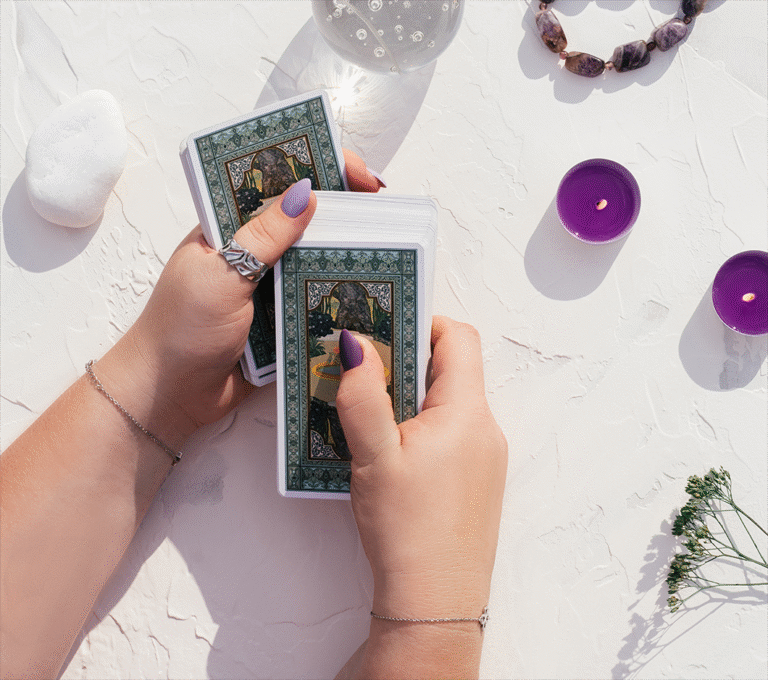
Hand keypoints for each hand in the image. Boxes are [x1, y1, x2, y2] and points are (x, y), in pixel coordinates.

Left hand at [98, 151, 384, 440]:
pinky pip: (318, 302)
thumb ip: (263, 236)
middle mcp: (254, 251)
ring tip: (387, 251)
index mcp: (230, 226)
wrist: (168, 395)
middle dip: (344, 211)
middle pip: (305, 220)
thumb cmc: (181, 328)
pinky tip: (369, 295)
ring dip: (347, 257)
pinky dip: (340, 298)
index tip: (357, 174)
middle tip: (386, 213)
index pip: (277, 182)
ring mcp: (271, 287)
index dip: (318, 168)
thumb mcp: (221, 273)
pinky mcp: (284, 321)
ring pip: (316, 261)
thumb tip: (307, 193)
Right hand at [336, 317, 507, 622]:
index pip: (459, 339)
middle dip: (407, 364)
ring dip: (412, 398)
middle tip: (366, 375)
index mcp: (466, 413)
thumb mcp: (374, 456)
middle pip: (452, 369)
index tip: (386, 331)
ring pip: (449, 403)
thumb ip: (362, 395)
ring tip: (372, 416)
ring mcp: (486, 456)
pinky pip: (452, 433)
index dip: (424, 324)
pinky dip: (423, 426)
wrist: (435, 601)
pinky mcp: (478, 479)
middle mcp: (486, 429)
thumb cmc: (407, 530)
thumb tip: (357, 344)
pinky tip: (392, 451)